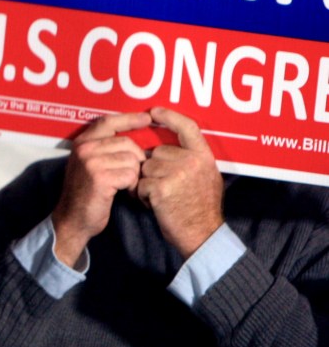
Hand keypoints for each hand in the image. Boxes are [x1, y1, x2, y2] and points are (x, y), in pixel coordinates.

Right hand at [53, 112, 151, 266]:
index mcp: (81, 142)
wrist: (73, 219)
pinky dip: (132, 186)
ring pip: (131, 159)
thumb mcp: (88, 165)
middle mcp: (85, 149)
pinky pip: (130, 174)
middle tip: (131, 175)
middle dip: (136, 159)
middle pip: (126, 142)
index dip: (129, 118)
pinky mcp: (100, 178)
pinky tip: (124, 192)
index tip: (147, 118)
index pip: (108, 122)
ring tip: (125, 185)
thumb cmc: (86, 193)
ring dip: (134, 175)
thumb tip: (133, 138)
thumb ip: (103, 149)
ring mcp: (91, 162)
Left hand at [137, 107, 223, 259]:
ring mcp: (177, 173)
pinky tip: (156, 205)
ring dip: (146, 183)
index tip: (154, 111)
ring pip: (145, 168)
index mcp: (204, 156)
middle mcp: (191, 161)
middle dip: (153, 169)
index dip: (169, 116)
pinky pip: (140, 183)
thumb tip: (172, 147)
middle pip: (156, 152)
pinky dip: (142, 196)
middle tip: (165, 188)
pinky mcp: (162, 187)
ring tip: (161, 197)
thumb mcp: (207, 178)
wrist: (202, 235)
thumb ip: (192, 160)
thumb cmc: (201, 209)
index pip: (187, 127)